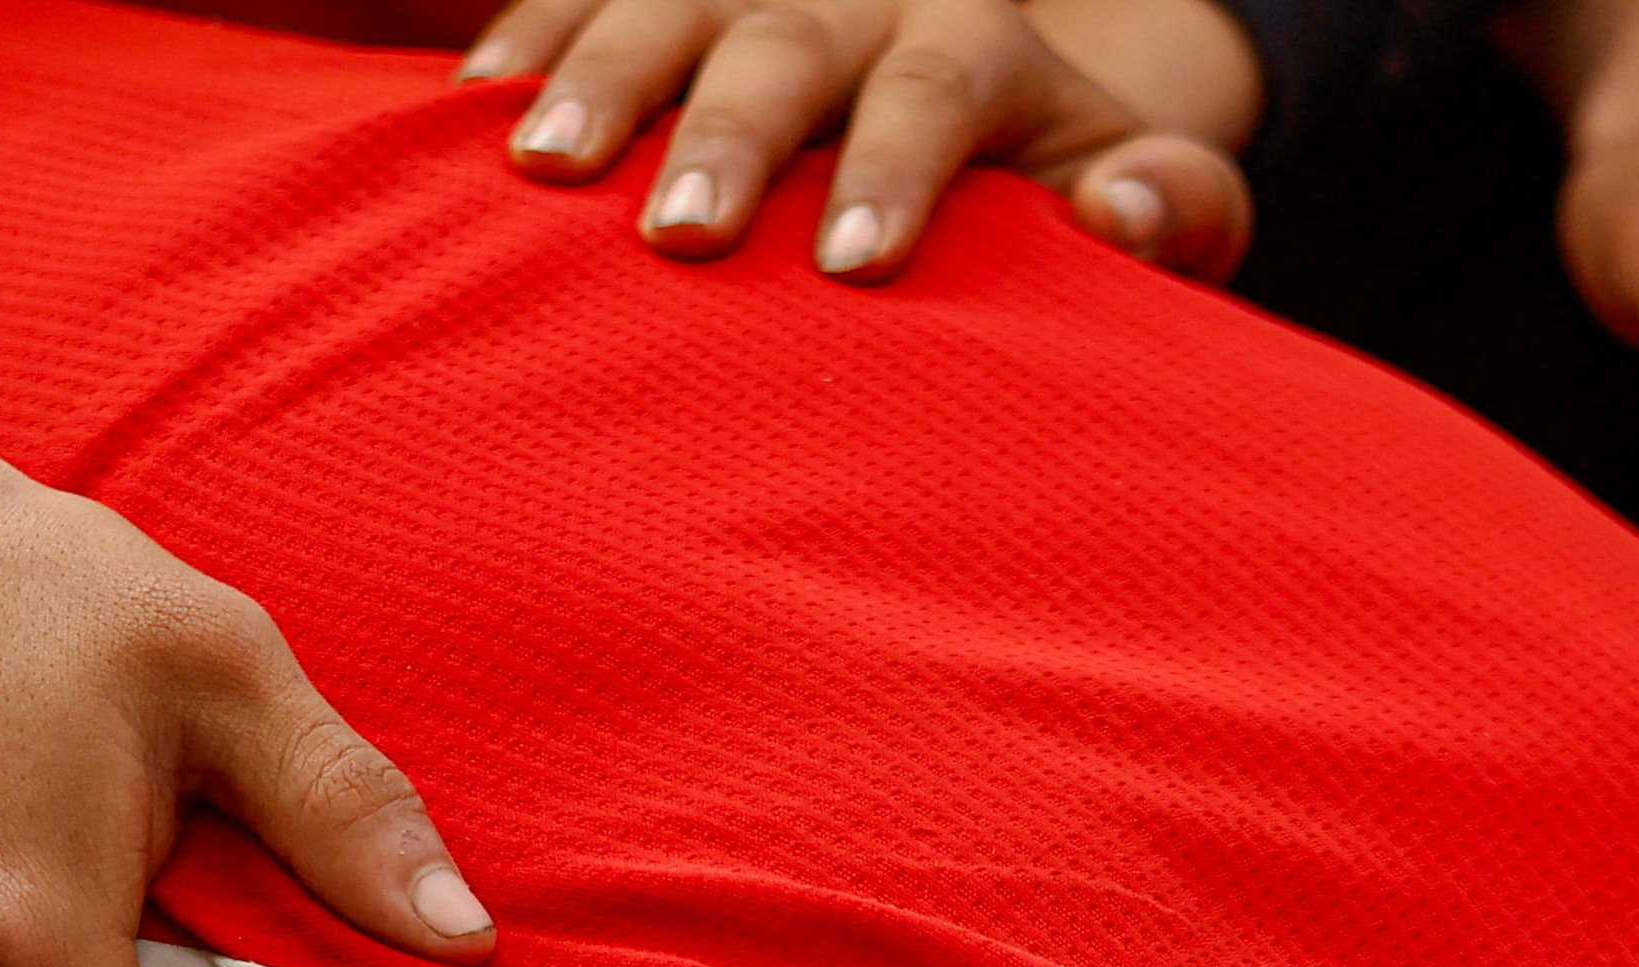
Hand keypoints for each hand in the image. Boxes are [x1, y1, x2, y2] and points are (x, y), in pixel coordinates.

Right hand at [460, 0, 1255, 278]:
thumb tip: (1121, 212)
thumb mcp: (1140, 188)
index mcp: (973, 37)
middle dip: (728, 134)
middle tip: (679, 234)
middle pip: (784, 45)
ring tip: (535, 165)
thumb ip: (1173, 206)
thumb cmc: (1049, 182)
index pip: (934, 92)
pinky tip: (464, 120)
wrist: (975, 92)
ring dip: (597, 78)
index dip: (895, 172)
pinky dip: (525, 44)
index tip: (856, 267)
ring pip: (665, 5)